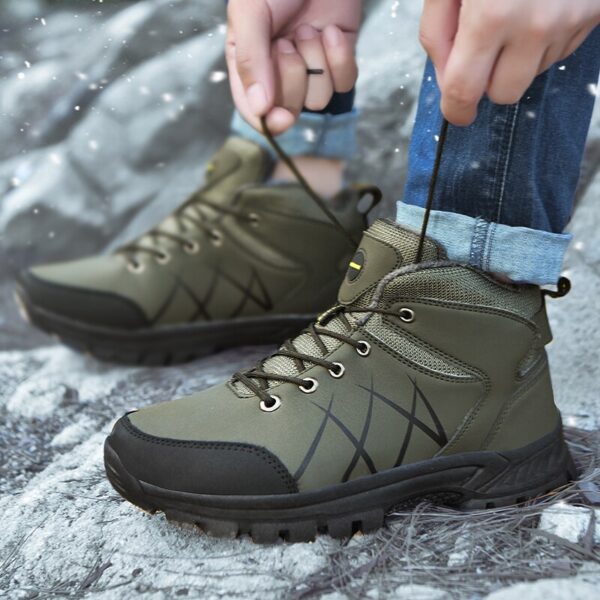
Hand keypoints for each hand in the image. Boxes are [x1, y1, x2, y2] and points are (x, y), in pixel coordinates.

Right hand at [226, 0, 360, 133]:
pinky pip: (344, 83)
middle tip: (288, 42)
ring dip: (316, 61)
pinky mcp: (339, 60)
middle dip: (292, 77)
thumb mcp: (250, 14)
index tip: (281, 118)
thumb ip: (250, 62)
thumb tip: (259, 111)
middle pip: (289, 108)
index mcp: (248, 65)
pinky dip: (341, 58)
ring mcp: (311, 68)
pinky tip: (332, 31)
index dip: (268, 121)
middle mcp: (278, 73)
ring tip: (309, 29)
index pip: (254, 111)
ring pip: (319, 98)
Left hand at [419, 0, 599, 125]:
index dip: (456, 110)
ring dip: (518, 58)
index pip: (465, 93)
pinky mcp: (594, 14)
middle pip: (504, 95)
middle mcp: (536, 25)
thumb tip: (446, 80)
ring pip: (533, 74)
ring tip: (514, 13)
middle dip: (488, 83)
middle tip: (482, 54)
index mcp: (492, 15)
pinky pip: (560, 51)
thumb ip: (437, 34)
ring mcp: (571, 20)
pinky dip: (543, 40)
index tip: (456, 112)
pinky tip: (539, 6)